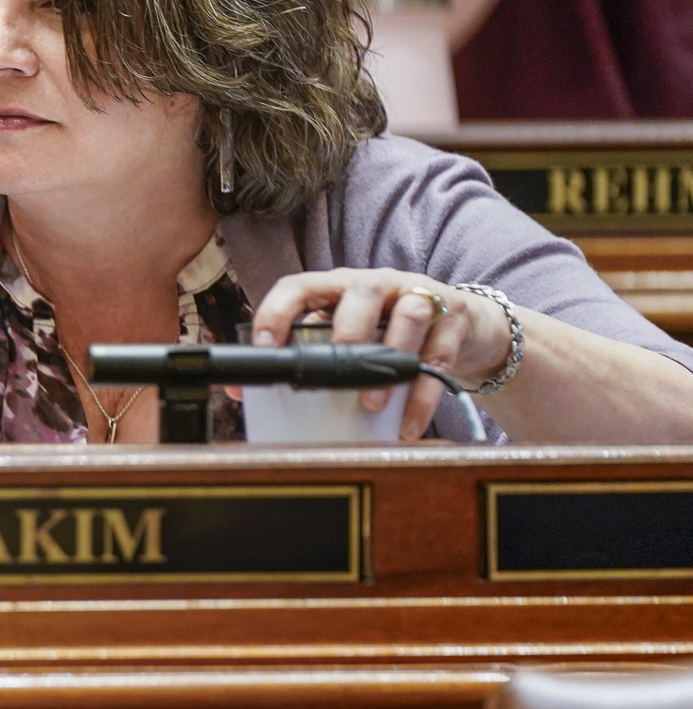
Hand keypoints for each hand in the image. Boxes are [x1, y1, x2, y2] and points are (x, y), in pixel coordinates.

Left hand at [251, 269, 513, 438]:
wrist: (465, 328)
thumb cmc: (389, 332)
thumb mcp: (346, 337)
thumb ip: (304, 357)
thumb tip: (242, 394)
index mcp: (339, 288)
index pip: (300, 286)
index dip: (277, 311)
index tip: (264, 347)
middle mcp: (378, 285)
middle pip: (360, 290)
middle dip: (345, 329)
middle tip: (334, 371)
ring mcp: (420, 297)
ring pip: (409, 315)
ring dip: (389, 361)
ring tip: (372, 405)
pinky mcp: (455, 320)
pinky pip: (440, 355)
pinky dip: (422, 394)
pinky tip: (407, 424)